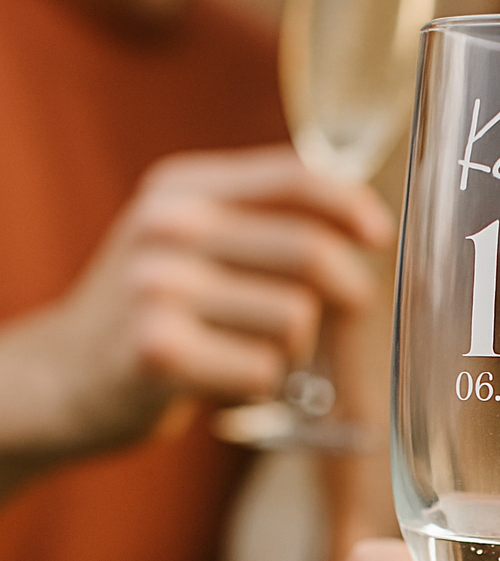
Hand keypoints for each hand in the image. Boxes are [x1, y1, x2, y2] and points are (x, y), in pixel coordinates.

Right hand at [0, 144, 393, 462]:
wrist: (62, 376)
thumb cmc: (150, 309)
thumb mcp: (187, 239)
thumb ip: (257, 218)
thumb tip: (360, 221)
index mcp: (182, 188)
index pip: (292, 177)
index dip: (350, 204)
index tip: (378, 234)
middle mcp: (168, 229)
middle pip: (309, 250)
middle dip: (350, 289)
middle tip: (349, 310)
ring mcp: (158, 288)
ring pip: (295, 317)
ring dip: (297, 347)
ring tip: (258, 350)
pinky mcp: (159, 352)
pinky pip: (264, 369)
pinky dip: (262, 383)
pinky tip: (227, 381)